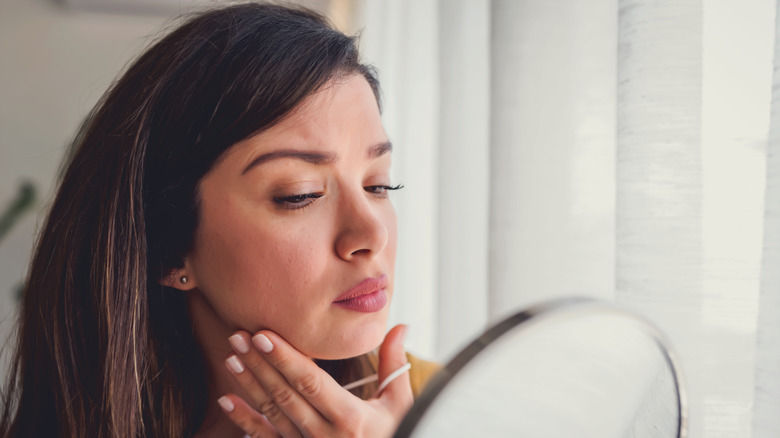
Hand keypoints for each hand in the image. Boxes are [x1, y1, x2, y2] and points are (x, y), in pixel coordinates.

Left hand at [219, 325, 413, 437]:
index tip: (264, 335)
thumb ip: (394, 364)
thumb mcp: (400, 404)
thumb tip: (399, 326)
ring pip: (272, 413)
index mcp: (351, 419)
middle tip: (239, 335)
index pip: (311, 382)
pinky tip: (226, 401)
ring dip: (249, 385)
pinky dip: (244, 420)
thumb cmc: (396, 433)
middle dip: (260, 363)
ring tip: (232, 357)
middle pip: (286, 394)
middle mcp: (326, 436)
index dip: (286, 358)